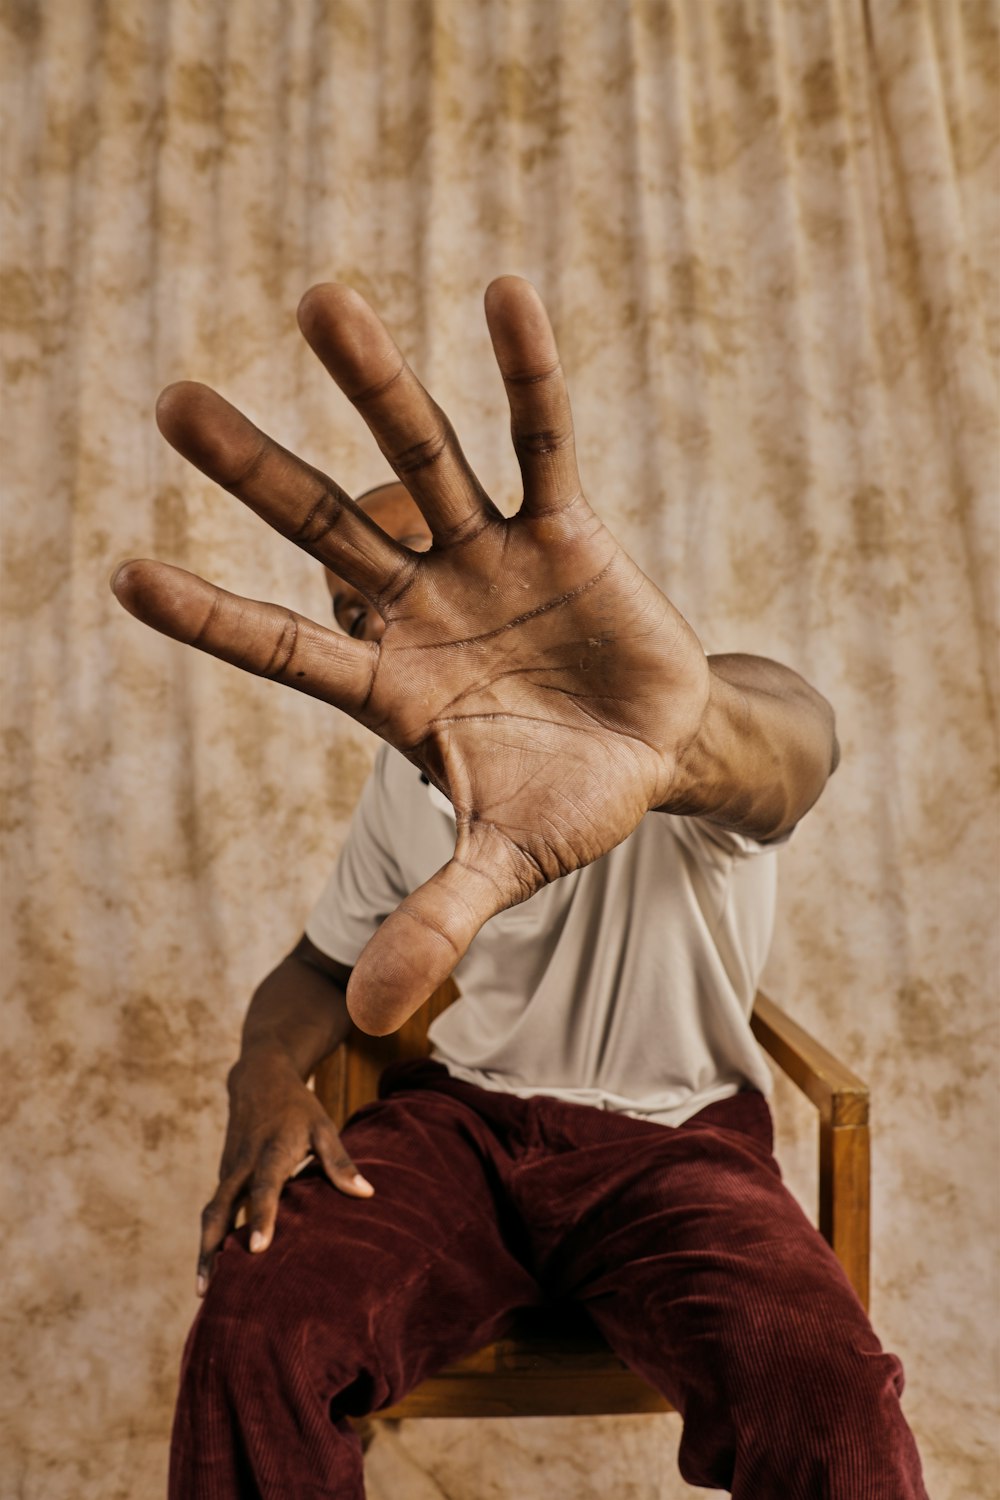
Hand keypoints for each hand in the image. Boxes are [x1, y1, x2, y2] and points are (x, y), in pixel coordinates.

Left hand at [112, 277, 710, 1033]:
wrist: (655, 753)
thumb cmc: (565, 803)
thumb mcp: (503, 862)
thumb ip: (437, 916)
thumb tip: (373, 1011)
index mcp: (390, 688)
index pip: (284, 648)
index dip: (213, 616)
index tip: (122, 574)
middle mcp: (423, 607)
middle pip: (326, 531)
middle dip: (255, 473)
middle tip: (167, 403)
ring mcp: (490, 559)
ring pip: (421, 462)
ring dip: (376, 388)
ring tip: (317, 300)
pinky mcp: (566, 530)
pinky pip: (543, 443)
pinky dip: (527, 377)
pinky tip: (502, 292)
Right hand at [197, 1048, 372, 1294]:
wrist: (259, 1078)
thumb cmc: (298, 1107)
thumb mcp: (323, 1126)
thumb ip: (339, 1161)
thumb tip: (366, 1194)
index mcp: (271, 1152)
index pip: (264, 1189)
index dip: (261, 1218)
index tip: (257, 1250)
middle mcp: (243, 1165)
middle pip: (220, 1209)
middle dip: (211, 1248)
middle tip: (209, 1288)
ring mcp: (229, 1171)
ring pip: (212, 1213)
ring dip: (205, 1249)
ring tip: (205, 1289)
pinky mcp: (225, 1175)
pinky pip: (216, 1209)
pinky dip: (212, 1236)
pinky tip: (217, 1267)